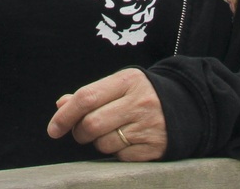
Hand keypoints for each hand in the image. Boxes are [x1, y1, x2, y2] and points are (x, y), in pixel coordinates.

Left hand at [46, 68, 166, 161]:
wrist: (186, 106)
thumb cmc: (141, 94)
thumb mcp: (119, 85)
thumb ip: (90, 94)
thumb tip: (61, 105)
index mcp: (127, 81)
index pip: (87, 97)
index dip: (65, 115)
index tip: (53, 129)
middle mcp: (139, 102)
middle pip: (92, 124)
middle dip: (80, 132)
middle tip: (83, 132)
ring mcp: (148, 126)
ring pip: (104, 144)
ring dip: (99, 143)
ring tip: (112, 132)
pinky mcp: (154, 147)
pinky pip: (120, 157)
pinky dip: (117, 153)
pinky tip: (128, 141)